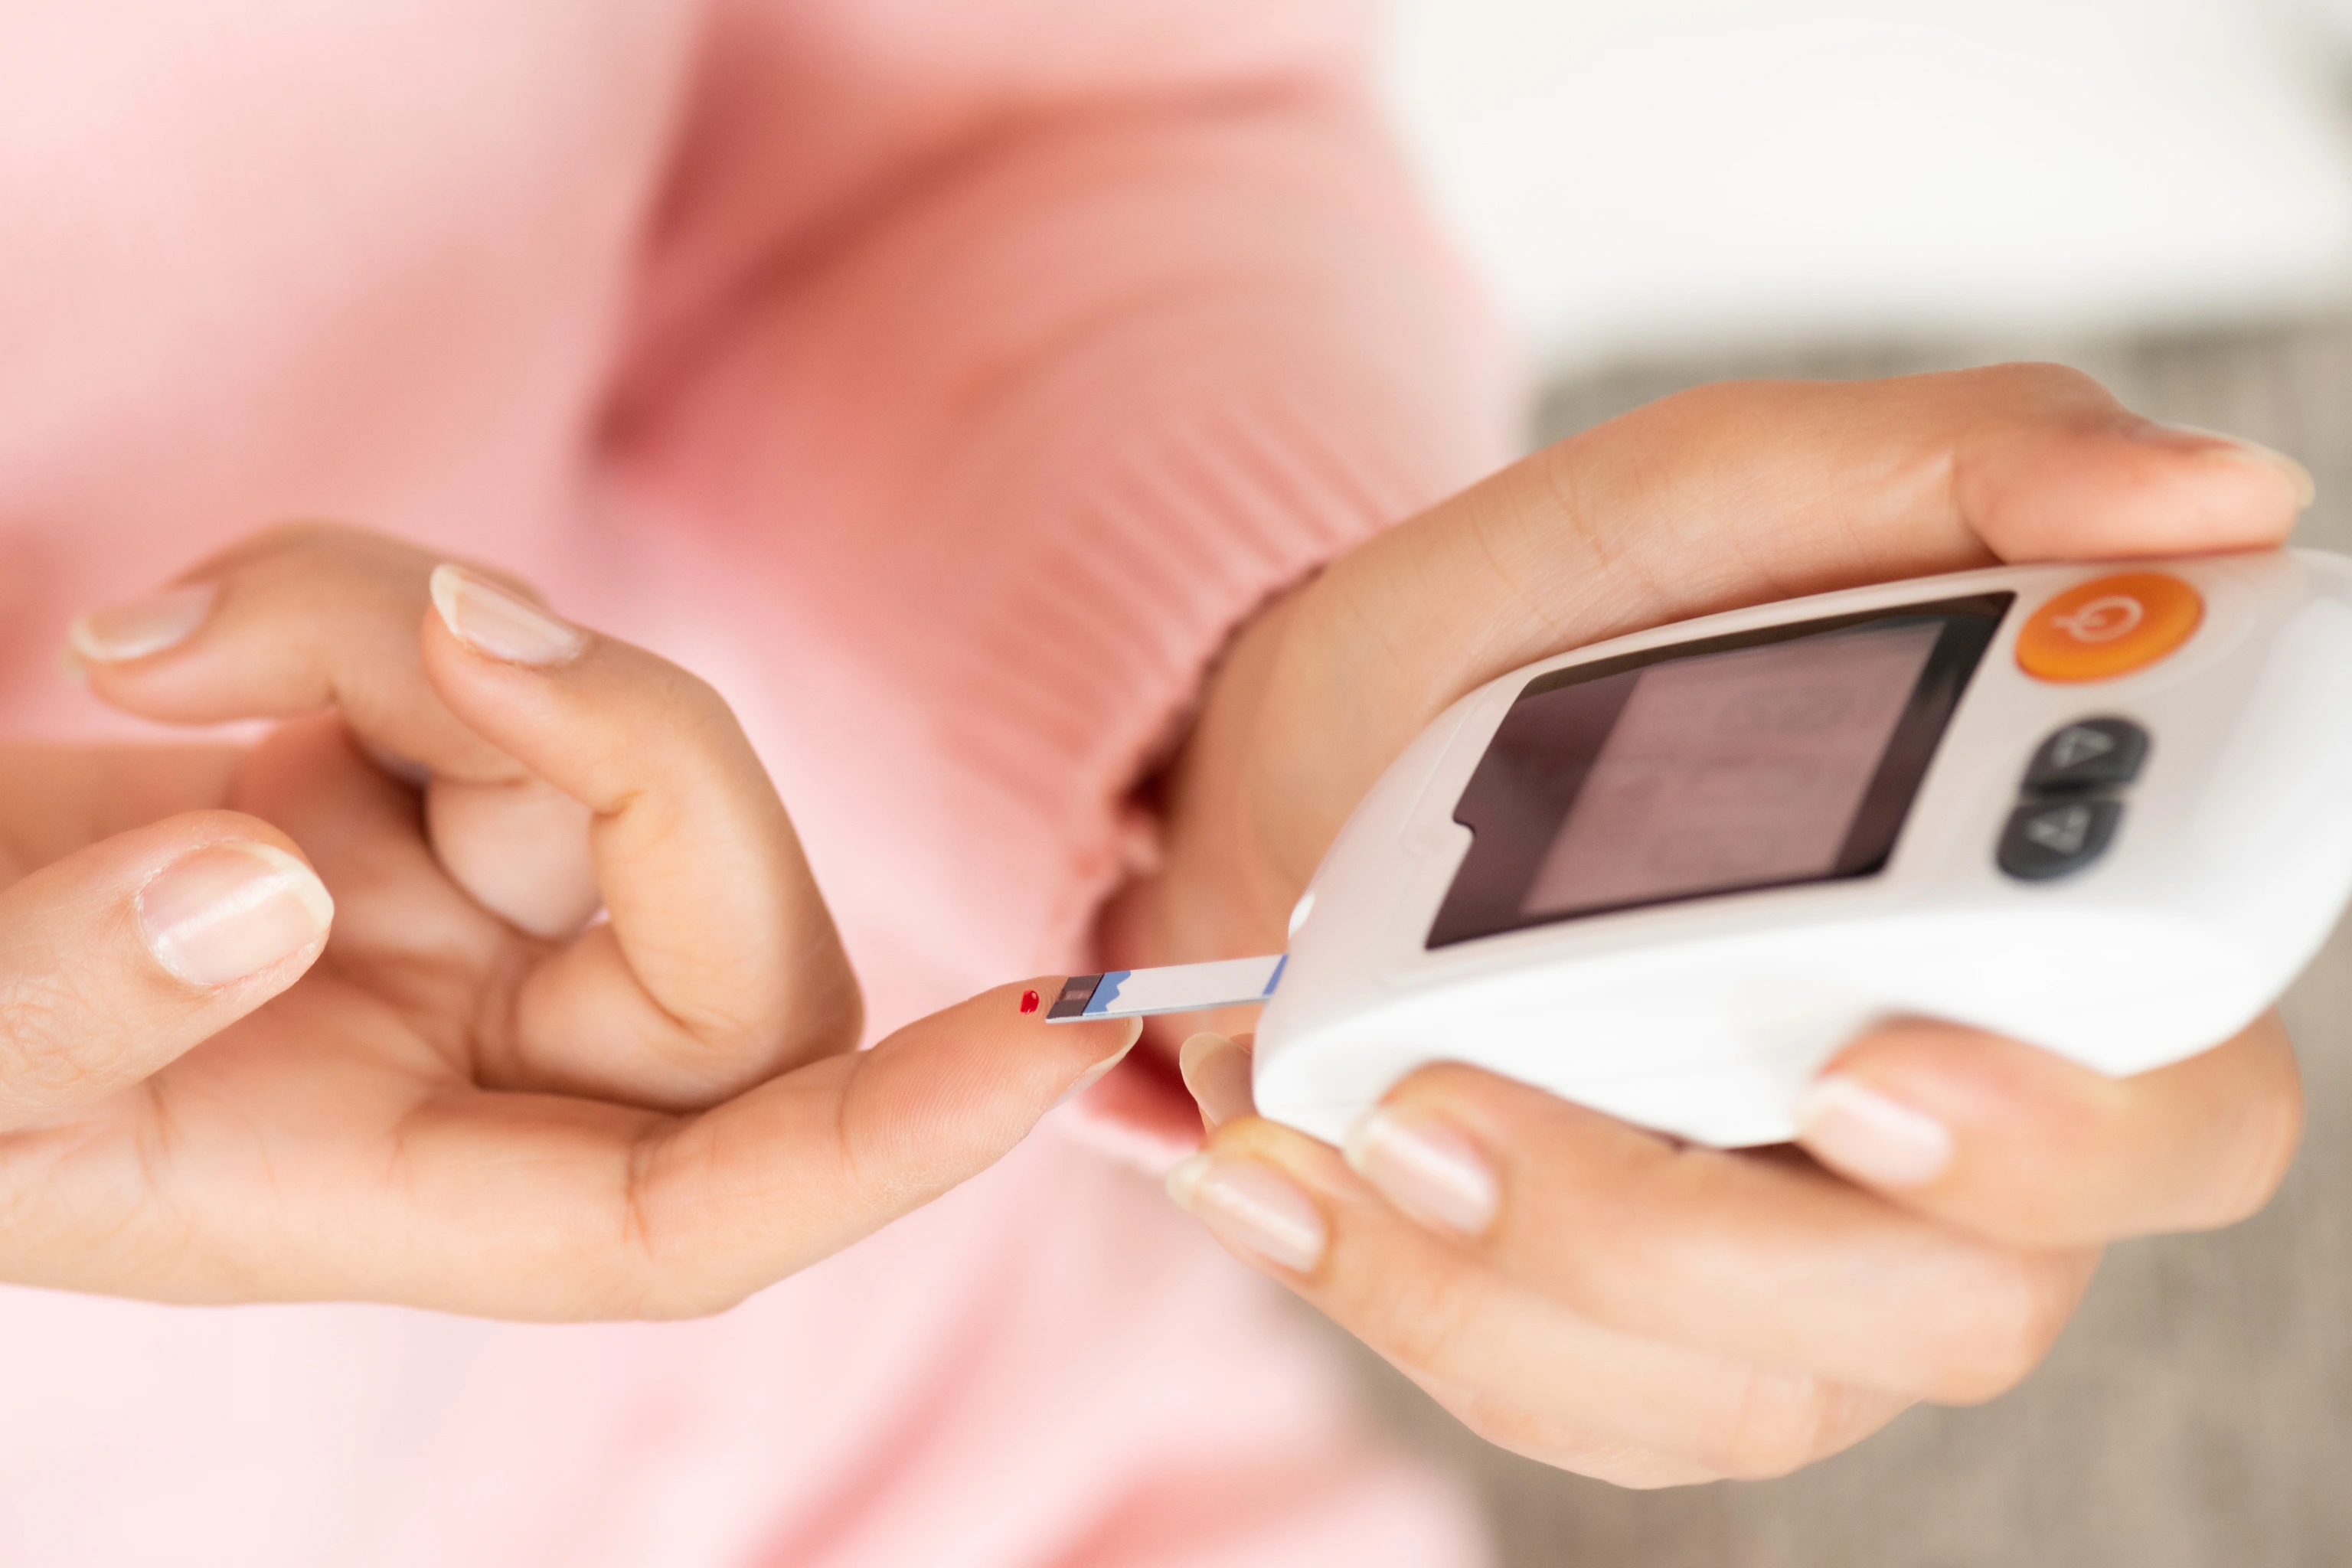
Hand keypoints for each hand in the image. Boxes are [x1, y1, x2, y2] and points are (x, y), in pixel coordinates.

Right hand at [3, 525, 1136, 1315]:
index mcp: (398, 1202)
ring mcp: (460, 921)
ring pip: (617, 755)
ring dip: (418, 628)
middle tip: (411, 625)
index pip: (711, 1208)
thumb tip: (265, 883)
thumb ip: (64, 1001)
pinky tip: (175, 632)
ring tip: (163, 636)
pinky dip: (354, 592)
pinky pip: (497, 661)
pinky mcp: (408, 785)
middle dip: (625, 749)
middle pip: (729, 938)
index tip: (1060, 1029)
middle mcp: (476, 1069)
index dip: (892, 1145)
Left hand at [1117, 366, 2311, 1481]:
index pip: (2185, 1102)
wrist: (1316, 769)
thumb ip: (1959, 471)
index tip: (1868, 1063)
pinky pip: (1564, 1393)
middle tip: (1471, 1094)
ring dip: (1521, 1259)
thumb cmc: (1545, 627)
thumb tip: (2222, 498)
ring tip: (1350, 1104)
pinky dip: (1409, 1291)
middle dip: (1718, 1233)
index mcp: (2032, 944)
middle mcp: (1952, 1142)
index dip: (2075, 1124)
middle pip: (1970, 1300)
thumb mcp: (1711, 496)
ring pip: (1749, 1382)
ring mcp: (1797, 1270)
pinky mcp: (1638, 1344)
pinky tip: (1281, 1168)